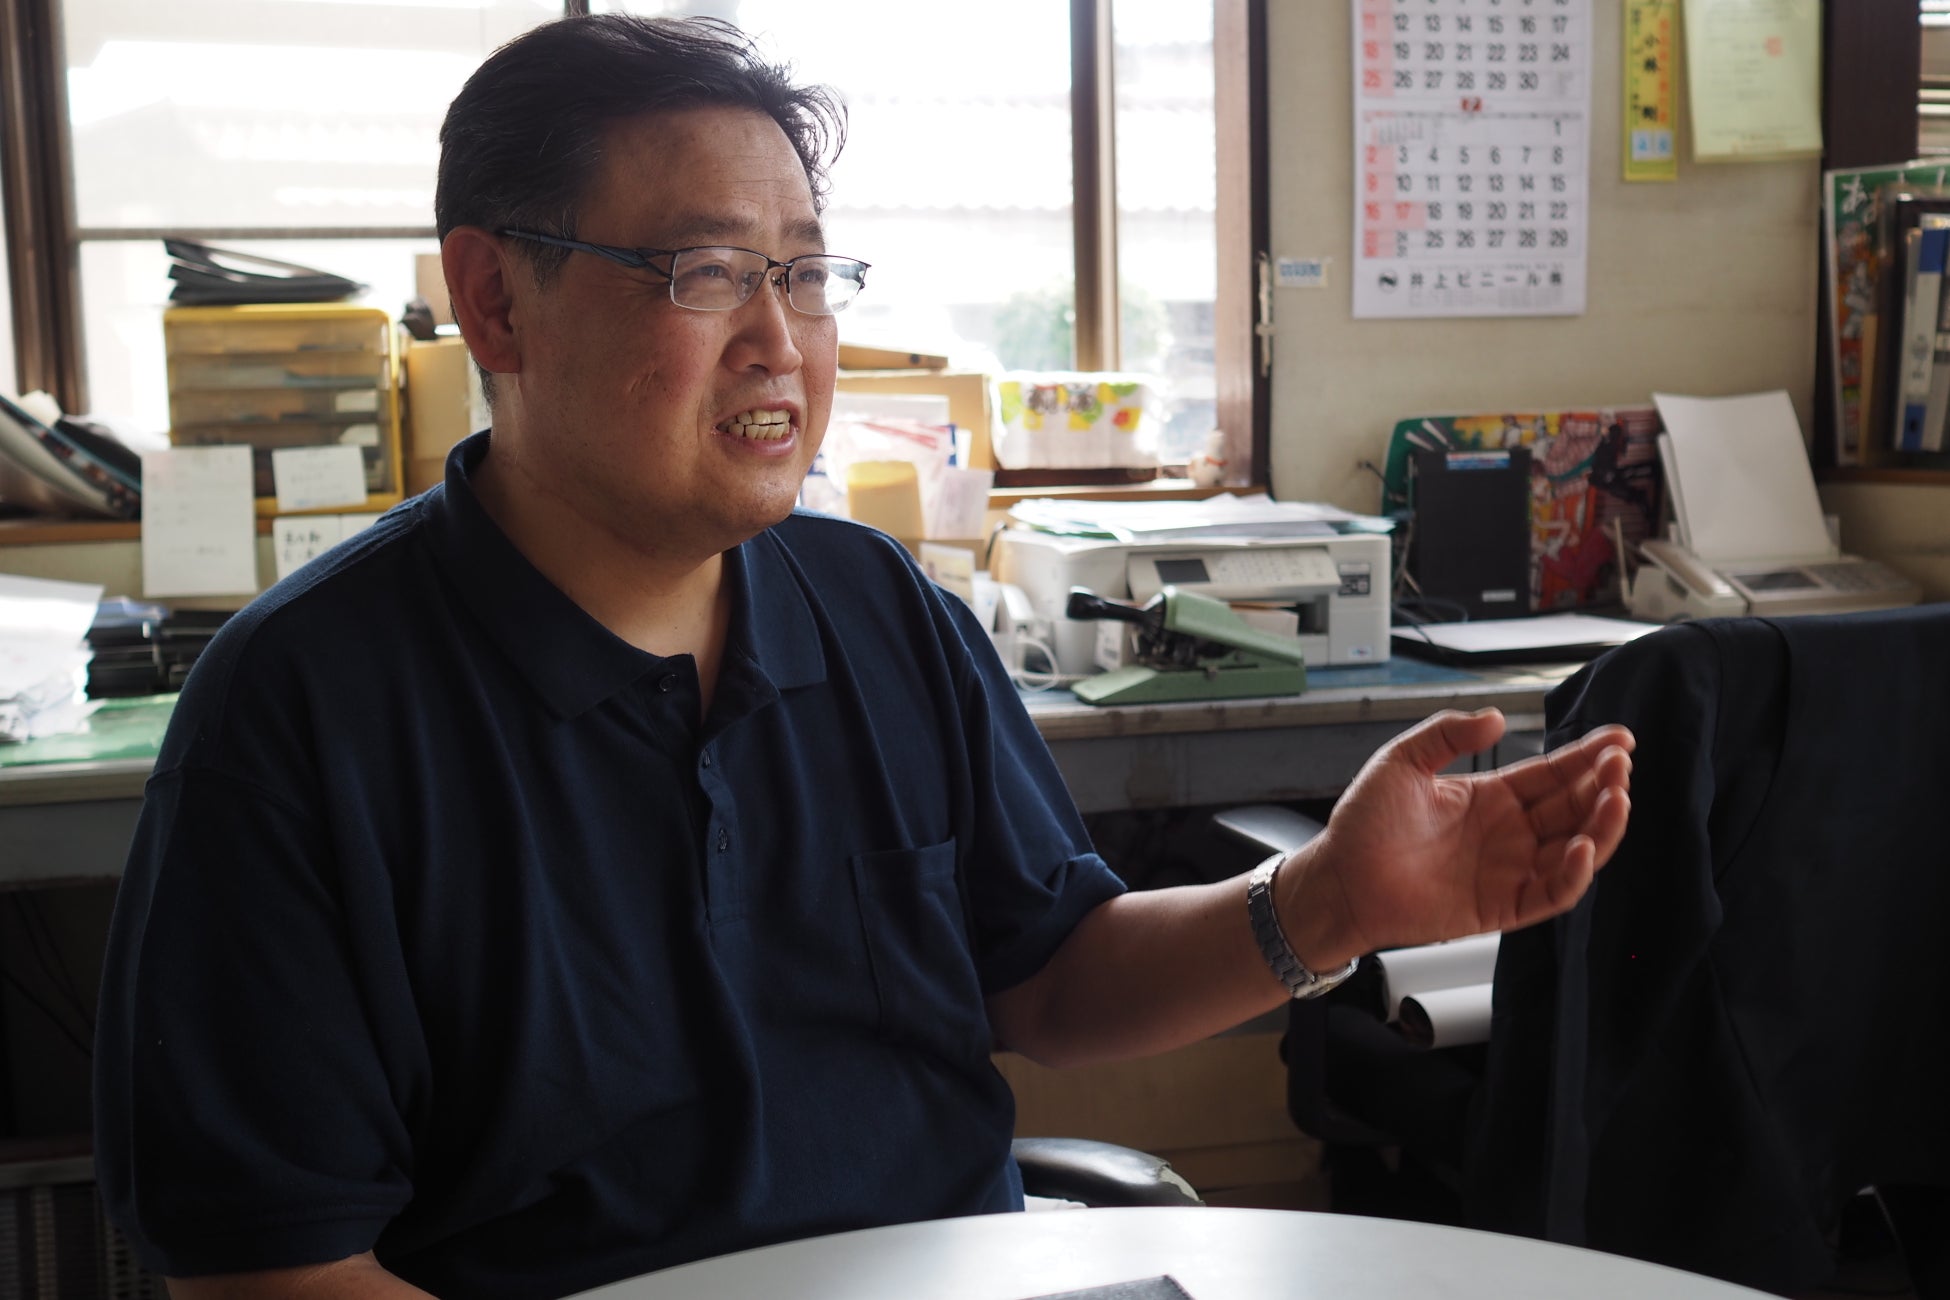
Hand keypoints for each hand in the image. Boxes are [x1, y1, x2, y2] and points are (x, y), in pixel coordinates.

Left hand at [1280, 708, 1632, 965]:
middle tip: (1621, 765)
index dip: (1588, 757)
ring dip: (1601, 826)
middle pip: (1574, 809)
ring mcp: (1508, 871)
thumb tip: (1496, 717)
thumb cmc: (1363, 824)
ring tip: (1616, 798)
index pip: (1554, 774)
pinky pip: (1551, 894)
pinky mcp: (1501, 907)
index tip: (1620, 739)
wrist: (1338, 878)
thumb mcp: (1402, 760)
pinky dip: (1573, 874)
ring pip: (1575, 850)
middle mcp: (1509, 834)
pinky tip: (1580, 847)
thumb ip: (1447, 733)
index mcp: (1492, 797)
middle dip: (1605, 786)